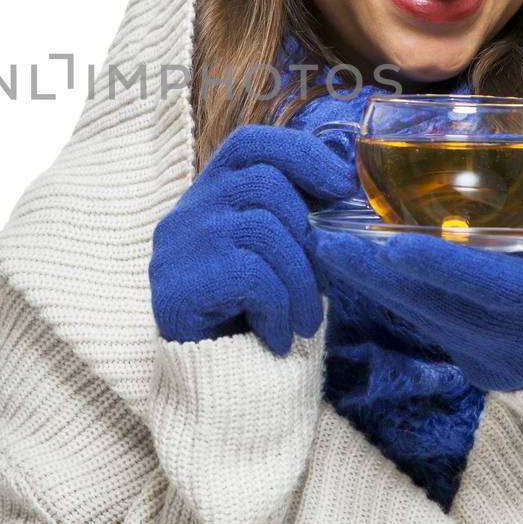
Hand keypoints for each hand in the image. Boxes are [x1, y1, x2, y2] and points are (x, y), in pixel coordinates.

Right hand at [150, 124, 358, 354]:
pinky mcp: (175, 285)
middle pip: (264, 184)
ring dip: (300, 282)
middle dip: (308, 235)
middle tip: (322, 284)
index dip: (301, 153)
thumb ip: (295, 215)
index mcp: (212, 192)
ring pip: (262, 230)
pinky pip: (250, 276)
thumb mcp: (276, 253)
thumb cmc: (252, 311)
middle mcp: (187, 209)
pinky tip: (276, 336)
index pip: (250, 143)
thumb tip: (347, 187)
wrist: (212, 380)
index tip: (342, 185)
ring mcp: (176, 245)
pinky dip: (277, 309)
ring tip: (304, 321)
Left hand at [312, 214, 522, 390]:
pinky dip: (380, 292)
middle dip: (377, 272)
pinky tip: (345, 264)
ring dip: (366, 282)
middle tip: (326, 238)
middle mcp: (504, 336)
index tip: (392, 243)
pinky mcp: (458, 355)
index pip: (485, 286)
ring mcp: (477, 351)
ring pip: (414, 313)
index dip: (440, 265)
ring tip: (321, 245)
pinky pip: (414, 320)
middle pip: (431, 302)